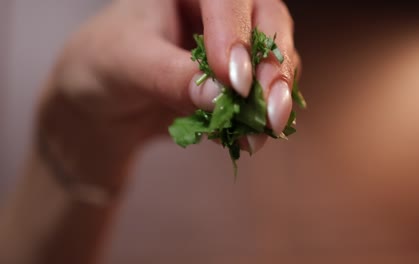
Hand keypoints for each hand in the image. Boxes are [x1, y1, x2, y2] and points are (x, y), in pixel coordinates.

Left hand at [38, 0, 299, 184]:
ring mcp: (231, 43)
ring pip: (274, 57)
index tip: (236, 83)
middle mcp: (217, 9)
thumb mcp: (127, 65)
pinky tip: (251, 137)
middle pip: (267, 20)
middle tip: (271, 111)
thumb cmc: (102, 66)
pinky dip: (261, 115)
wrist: (102, 102)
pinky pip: (262, 91)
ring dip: (275, 95)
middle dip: (272, 66)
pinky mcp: (236, 78)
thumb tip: (220, 96)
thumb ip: (172, 77)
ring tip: (266, 129)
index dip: (236, 35)